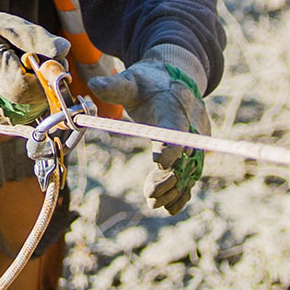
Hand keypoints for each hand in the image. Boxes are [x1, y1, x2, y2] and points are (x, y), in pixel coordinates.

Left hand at [87, 44, 208, 212]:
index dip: (172, 146)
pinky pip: (192, 175)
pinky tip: (169, 207)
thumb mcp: (131, 82)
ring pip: (191, 170)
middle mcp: (191, 124)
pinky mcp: (194, 152)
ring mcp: (195, 140)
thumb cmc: (147, 84)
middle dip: (170, 178)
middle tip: (149, 193)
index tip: (160, 162)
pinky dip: (182, 192)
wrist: (173, 82)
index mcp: (175, 106)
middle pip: (186, 156)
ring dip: (174, 190)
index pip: (176, 127)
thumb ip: (115, 86)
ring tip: (153, 201)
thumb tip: (94, 83)